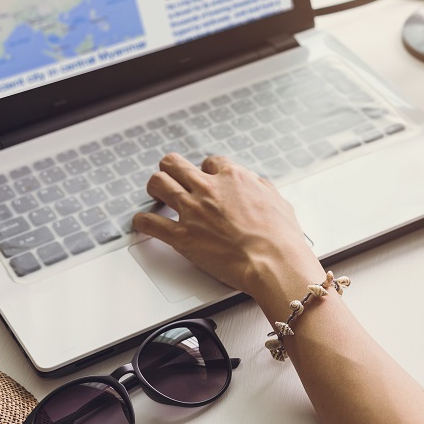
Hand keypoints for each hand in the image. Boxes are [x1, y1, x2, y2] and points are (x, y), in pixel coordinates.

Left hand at [132, 153, 322, 301]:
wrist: (273, 261)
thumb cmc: (280, 237)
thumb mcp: (277, 200)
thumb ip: (260, 188)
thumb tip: (255, 184)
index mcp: (233, 178)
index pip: (210, 162)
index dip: (207, 170)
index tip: (206, 177)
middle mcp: (209, 189)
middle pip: (175, 164)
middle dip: (172, 168)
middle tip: (172, 175)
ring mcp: (192, 212)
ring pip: (158, 183)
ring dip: (155, 187)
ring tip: (156, 192)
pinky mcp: (182, 237)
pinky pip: (151, 223)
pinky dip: (143, 222)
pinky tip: (142, 222)